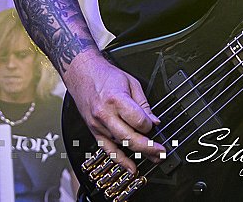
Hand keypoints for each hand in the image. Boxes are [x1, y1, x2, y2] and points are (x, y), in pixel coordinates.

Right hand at [64, 51, 164, 176]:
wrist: (82, 74)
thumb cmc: (105, 76)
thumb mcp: (131, 83)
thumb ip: (143, 104)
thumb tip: (154, 121)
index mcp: (116, 99)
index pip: (138, 120)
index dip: (150, 124)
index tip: (155, 124)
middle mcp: (105, 114)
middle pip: (130, 137)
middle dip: (148, 147)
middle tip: (161, 152)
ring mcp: (98, 124)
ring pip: (121, 144)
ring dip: (138, 153)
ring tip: (153, 157)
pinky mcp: (94, 131)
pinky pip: (107, 149)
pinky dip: (120, 160)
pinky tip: (131, 167)